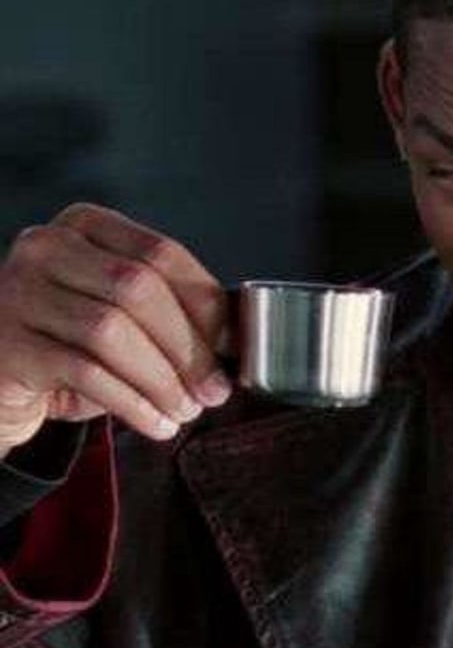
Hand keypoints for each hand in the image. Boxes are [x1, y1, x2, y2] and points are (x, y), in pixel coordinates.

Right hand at [0, 203, 232, 456]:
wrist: (2, 377)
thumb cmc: (71, 341)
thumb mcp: (122, 312)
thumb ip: (170, 310)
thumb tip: (234, 340)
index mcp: (85, 225)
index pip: (162, 254)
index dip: (205, 303)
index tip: (232, 345)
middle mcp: (46, 247)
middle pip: (137, 289)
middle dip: (188, 346)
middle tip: (214, 389)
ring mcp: (18, 292)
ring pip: (111, 332)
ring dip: (161, 379)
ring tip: (186, 409)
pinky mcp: (7, 344)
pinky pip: (84, 373)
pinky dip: (131, 402)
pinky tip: (155, 422)